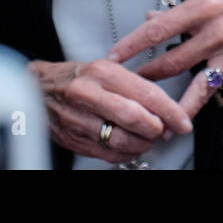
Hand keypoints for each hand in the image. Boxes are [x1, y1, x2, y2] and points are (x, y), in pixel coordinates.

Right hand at [27, 59, 193, 163]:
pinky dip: (125, 153)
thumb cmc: (78, 77)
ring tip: (147, 137)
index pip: (145, 93)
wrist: (39, 88)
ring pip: (122, 140)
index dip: (169, 111)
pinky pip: (108, 154)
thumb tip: (165, 108)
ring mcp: (78, 119)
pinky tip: (129, 145)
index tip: (182, 121)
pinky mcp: (73, 139)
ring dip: (142, 144)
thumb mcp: (108, 68)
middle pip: (134, 118)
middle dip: (156, 129)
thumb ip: (136, 86)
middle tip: (164, 130)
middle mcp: (88, 94)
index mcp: (101, 72)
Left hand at [107, 0, 222, 153]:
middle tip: (130, 87)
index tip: (115, 54)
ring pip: (202, 85)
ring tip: (162, 123)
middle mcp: (219, 31)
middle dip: (149, 77)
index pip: (160, 28)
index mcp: (206, 6)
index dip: (134, 43)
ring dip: (180, 105)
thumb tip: (156, 16)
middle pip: (175, 61)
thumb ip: (184, 6)